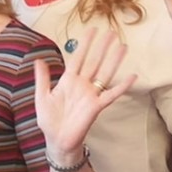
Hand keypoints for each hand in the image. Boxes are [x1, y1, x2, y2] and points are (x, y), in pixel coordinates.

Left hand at [34, 27, 134, 159]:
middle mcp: (82, 84)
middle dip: (103, 47)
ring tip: (123, 47)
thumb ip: (42, 79)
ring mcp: (90, 95)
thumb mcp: (42, 97)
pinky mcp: (96, 107)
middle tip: (112, 33)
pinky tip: (132, 76)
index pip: (78, 57)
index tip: (92, 30)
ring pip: (105, 73)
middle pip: (94, 61)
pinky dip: (122, 86)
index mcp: (68, 80)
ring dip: (114, 60)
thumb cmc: (49, 120)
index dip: (85, 44)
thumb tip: (38, 60)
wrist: (56, 141)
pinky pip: (112, 94)